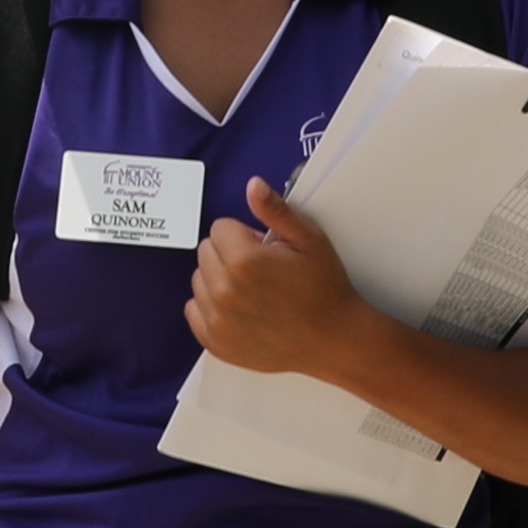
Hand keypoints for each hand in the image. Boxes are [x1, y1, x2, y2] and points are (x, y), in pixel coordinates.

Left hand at [182, 180, 384, 389]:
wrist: (333, 339)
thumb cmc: (325, 290)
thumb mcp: (309, 240)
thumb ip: (276, 210)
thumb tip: (253, 186)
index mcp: (244, 260)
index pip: (220, 228)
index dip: (244, 234)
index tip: (264, 249)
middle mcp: (224, 290)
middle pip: (206, 252)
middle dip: (229, 254)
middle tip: (261, 269)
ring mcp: (218, 319)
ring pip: (199, 280)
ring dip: (219, 279)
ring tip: (252, 290)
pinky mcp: (216, 341)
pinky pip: (194, 311)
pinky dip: (210, 307)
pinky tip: (238, 308)